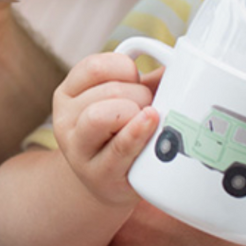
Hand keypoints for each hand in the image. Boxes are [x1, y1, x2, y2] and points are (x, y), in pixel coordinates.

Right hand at [53, 53, 159, 207]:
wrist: (107, 181)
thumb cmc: (118, 133)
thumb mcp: (120, 102)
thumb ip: (144, 80)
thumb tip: (180, 63)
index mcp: (68, 93)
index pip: (93, 67)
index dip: (124, 67)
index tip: (135, 79)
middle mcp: (65, 120)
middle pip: (108, 91)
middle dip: (139, 94)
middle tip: (147, 107)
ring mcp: (78, 150)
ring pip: (101, 116)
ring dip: (134, 114)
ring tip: (146, 122)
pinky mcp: (99, 175)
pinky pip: (119, 148)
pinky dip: (138, 132)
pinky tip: (151, 123)